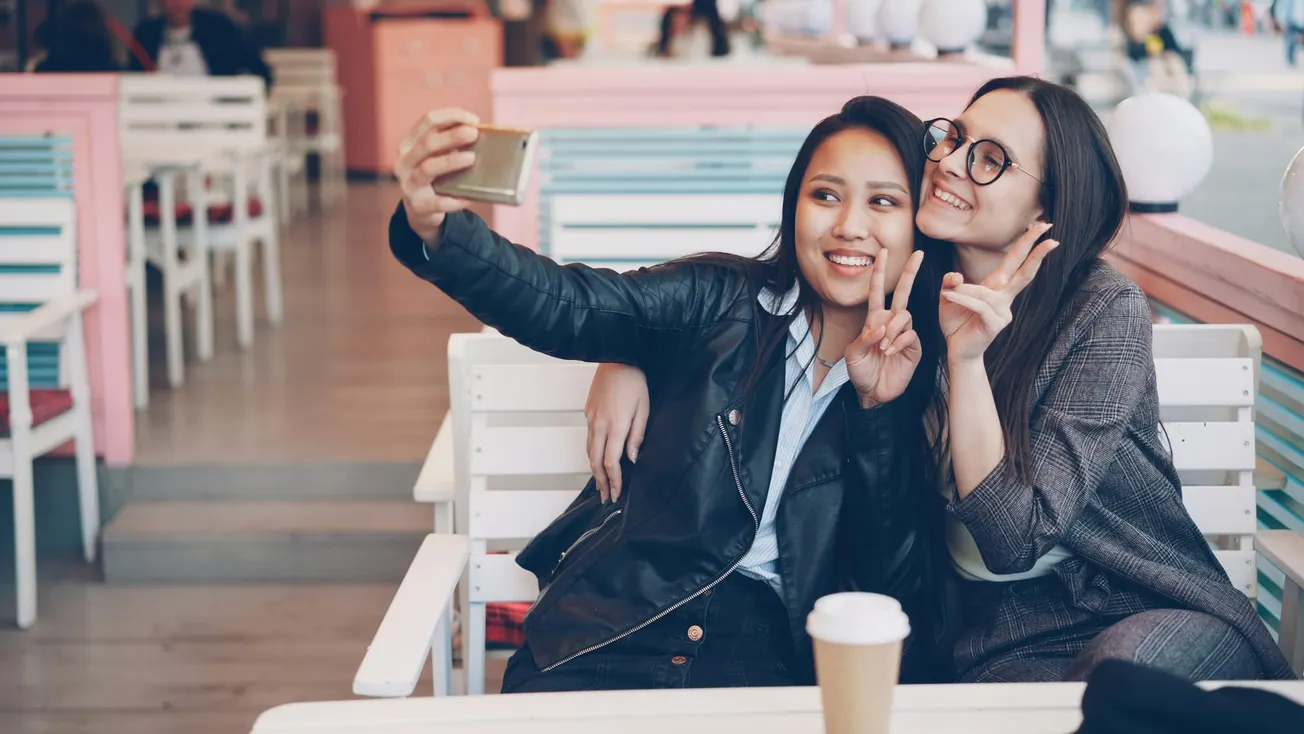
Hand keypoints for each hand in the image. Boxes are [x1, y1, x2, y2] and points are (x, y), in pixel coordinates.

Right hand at [394, 108, 480, 244]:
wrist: (420, 211)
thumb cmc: (434, 177)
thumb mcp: (435, 156)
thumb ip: (450, 144)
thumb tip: (480, 133)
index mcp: (409, 143)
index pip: (428, 121)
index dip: (451, 116)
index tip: (473, 120)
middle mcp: (405, 162)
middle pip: (428, 143)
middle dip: (452, 136)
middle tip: (474, 133)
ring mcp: (409, 184)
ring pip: (428, 168)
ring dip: (451, 161)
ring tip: (471, 158)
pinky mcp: (419, 205)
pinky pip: (440, 201)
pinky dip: (457, 199)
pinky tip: (471, 197)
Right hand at [584, 363, 649, 502]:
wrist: (617, 358)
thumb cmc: (634, 381)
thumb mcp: (644, 408)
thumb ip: (637, 435)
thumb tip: (632, 458)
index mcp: (616, 425)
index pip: (611, 461)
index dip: (614, 480)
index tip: (617, 493)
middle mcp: (599, 424)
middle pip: (595, 461)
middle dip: (601, 481)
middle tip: (607, 497)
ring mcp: (591, 418)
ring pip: (589, 451)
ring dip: (594, 470)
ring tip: (601, 484)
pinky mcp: (588, 411)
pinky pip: (588, 438)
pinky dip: (591, 453)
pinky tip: (597, 459)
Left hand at [845, 249, 924, 407]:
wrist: (873, 392)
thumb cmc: (861, 371)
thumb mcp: (853, 355)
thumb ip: (864, 339)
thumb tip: (879, 327)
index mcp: (874, 320)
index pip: (878, 292)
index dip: (880, 273)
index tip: (883, 253)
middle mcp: (891, 322)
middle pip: (903, 293)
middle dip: (910, 273)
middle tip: (918, 254)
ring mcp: (904, 333)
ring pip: (904, 316)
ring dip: (892, 329)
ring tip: (882, 347)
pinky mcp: (913, 346)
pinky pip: (909, 335)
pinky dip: (898, 342)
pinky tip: (890, 352)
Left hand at [939, 222, 1057, 363]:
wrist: (957, 351)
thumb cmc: (956, 323)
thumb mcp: (949, 297)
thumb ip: (951, 283)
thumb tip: (956, 275)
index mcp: (996, 288)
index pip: (1015, 262)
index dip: (1028, 244)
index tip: (1043, 226)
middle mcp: (1004, 299)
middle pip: (1023, 272)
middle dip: (1035, 251)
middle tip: (1049, 232)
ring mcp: (1002, 312)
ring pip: (987, 293)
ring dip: (965, 291)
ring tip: (947, 295)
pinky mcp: (995, 324)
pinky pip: (978, 305)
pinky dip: (963, 299)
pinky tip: (948, 297)